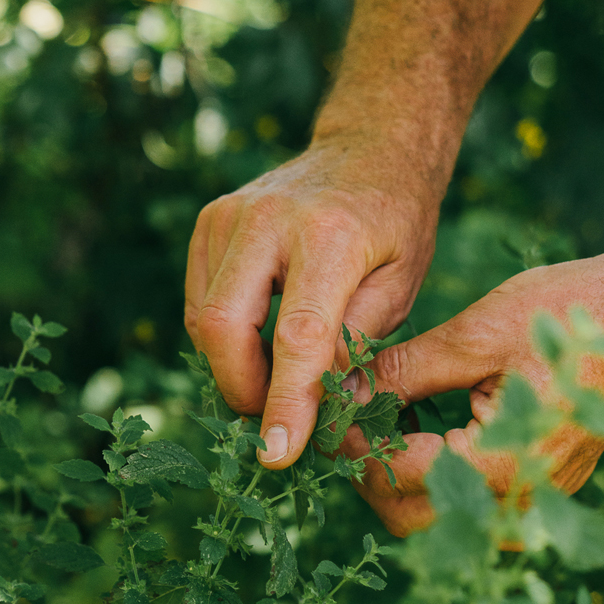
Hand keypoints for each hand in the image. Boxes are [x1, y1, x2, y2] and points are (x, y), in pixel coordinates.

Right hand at [183, 131, 445, 468]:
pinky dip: (227, 339)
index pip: (296, 336)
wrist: (369, 149)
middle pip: (225, 328)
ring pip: (205, 320)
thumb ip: (359, 344)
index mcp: (329, 237)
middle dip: (244, 391)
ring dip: (236, 368)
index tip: (278, 454)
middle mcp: (266, 221)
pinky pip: (202, 301)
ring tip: (280, 382)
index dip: (286, 402)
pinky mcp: (210, 222)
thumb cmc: (397, 224)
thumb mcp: (401, 285)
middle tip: (278, 422)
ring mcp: (228, 216)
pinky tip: (264, 345)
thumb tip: (324, 408)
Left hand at [339, 202, 603, 536]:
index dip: (350, 444)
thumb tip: (341, 393)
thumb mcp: (474, 335)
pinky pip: (476, 507)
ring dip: (404, 482)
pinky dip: (441, 480)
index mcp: (502, 464)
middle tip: (352, 417)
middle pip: (410, 518)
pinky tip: (430, 428)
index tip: (329, 404)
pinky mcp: (546, 490)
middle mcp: (521, 499)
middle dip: (370, 473)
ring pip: (440, 521)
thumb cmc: (569, 316)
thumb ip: (403, 372)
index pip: (396, 477)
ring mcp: (538, 501)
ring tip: (388, 420)